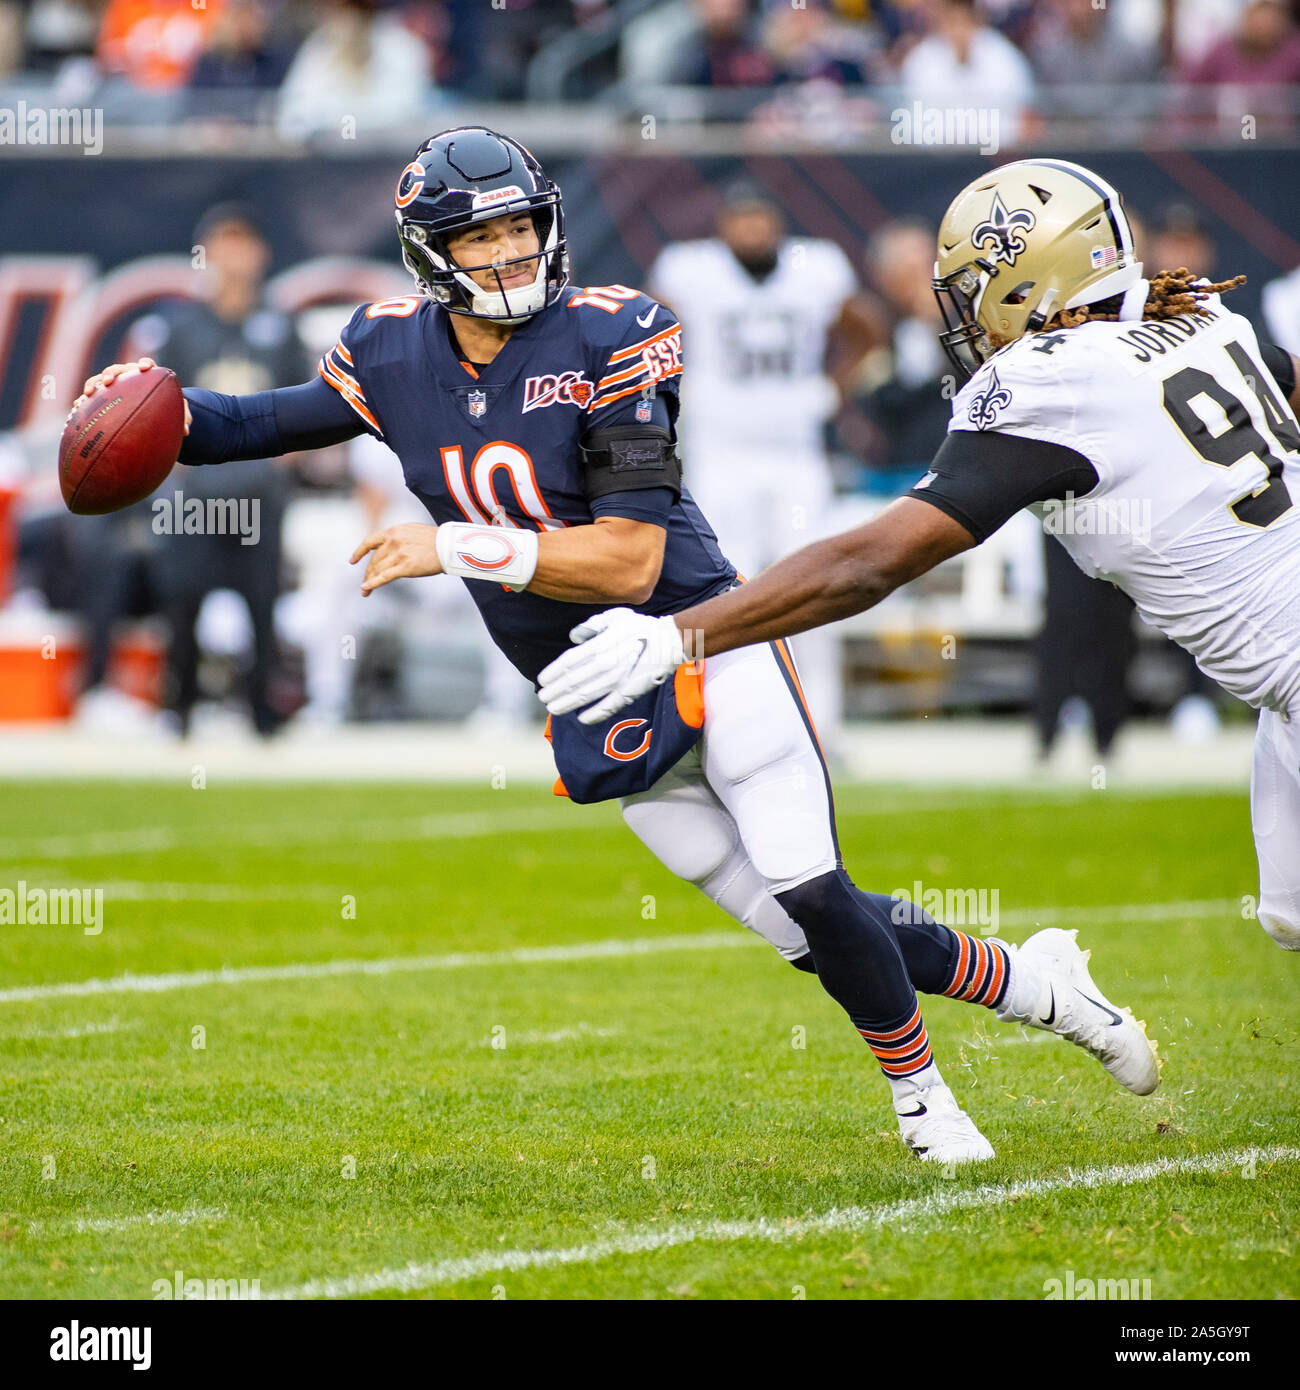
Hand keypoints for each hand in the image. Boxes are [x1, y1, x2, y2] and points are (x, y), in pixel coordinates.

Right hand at [77, 357, 190, 434]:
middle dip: (112, 373)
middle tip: (108, 381)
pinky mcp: (103, 396)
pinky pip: (92, 396)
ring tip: (88, 393)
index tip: (146, 367)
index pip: (146, 364)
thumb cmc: (166, 407)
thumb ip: (183, 417)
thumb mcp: (177, 412)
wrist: (152, 409)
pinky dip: (84, 401)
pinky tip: (76, 408)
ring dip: (93, 384)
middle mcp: (128, 376)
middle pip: (118, 370)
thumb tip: (187, 431)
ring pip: (100, 380)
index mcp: (147, 376)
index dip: (144, 364)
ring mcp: (114, 384)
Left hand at [350, 522, 442, 595]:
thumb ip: (399, 538)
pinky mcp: (405, 567)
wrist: (449, 545)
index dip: (359, 552)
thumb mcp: (413, 532)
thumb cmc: (437, 539)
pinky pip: (384, 577)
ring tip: (365, 592)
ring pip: (377, 570)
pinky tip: (365, 590)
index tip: (353, 561)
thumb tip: (391, 547)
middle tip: (365, 583)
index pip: (370, 542)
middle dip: (367, 573)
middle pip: (374, 560)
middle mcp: (393, 542)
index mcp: (394, 532)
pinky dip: (373, 584)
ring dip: (369, 581)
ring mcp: (398, 554)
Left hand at [537, 609, 685, 724]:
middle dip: (555, 691)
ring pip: (587, 695)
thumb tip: (574, 637)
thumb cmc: (641, 627)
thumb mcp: (614, 617)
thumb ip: (591, 626)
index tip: (542, 680)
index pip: (569, 662)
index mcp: (600, 645)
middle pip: (573, 681)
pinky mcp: (631, 692)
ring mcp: (618, 680)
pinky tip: (582, 719)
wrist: (670, 641)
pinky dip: (595, 714)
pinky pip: (610, 706)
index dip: (553, 672)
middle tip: (543, 697)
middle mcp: (606, 664)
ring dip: (567, 704)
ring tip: (553, 709)